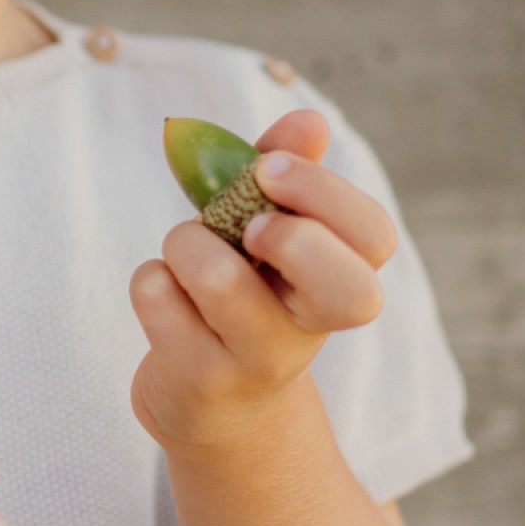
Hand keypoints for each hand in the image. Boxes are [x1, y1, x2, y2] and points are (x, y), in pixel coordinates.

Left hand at [129, 110, 396, 452]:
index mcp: (339, 283)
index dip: (324, 195)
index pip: (374, 238)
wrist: (211, 404)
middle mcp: (310, 331)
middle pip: (344, 289)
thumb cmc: (243, 295)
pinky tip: (163, 294)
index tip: (269, 171)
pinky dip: (149, 277)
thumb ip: (284, 171)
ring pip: (221, 279)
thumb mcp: (267, 234)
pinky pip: (157, 296)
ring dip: (185, 241)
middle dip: (288, 234)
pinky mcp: (198, 381)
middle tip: (247, 227)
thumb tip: (310, 121)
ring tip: (184, 252)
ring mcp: (256, 363)